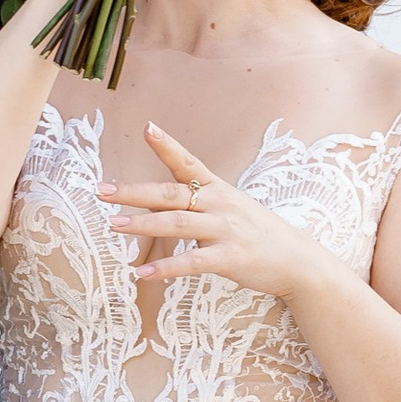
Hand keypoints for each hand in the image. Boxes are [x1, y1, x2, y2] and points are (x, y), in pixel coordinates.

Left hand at [102, 123, 319, 303]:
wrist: (298, 260)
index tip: (146, 128)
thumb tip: (150, 204)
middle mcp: (220, 204)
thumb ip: (193, 205)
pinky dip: (165, 268)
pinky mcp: (230, 258)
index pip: (189, 163)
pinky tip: (141, 273)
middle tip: (102, 190)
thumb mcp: (229, 210)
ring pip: (177, 224)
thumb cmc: (257, 234)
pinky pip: (191, 262)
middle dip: (134, 192)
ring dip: (142, 225)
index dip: (167, 146)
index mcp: (219, 189)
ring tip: (113, 225)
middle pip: (171, 194)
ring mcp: (226, 231)